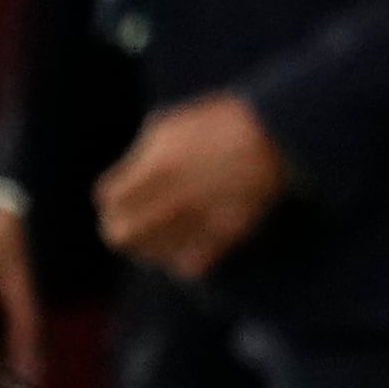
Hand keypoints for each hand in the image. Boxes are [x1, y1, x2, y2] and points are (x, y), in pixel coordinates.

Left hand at [95, 94, 291, 279]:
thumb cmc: (227, 120)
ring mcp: (198, 218)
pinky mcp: (226, 234)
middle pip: (119, 234)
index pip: (106, 198)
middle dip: (123, 232)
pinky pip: (190, 266)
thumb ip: (145, 151)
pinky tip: (192, 251)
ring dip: (154, 250)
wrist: (282, 133)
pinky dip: (187, 263)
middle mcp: (170, 195)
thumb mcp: (173, 124)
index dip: (113, 202)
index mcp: (155, 165)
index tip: (126, 201)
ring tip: (164, 240)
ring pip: (152, 255)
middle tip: (138, 228)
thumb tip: (131, 172)